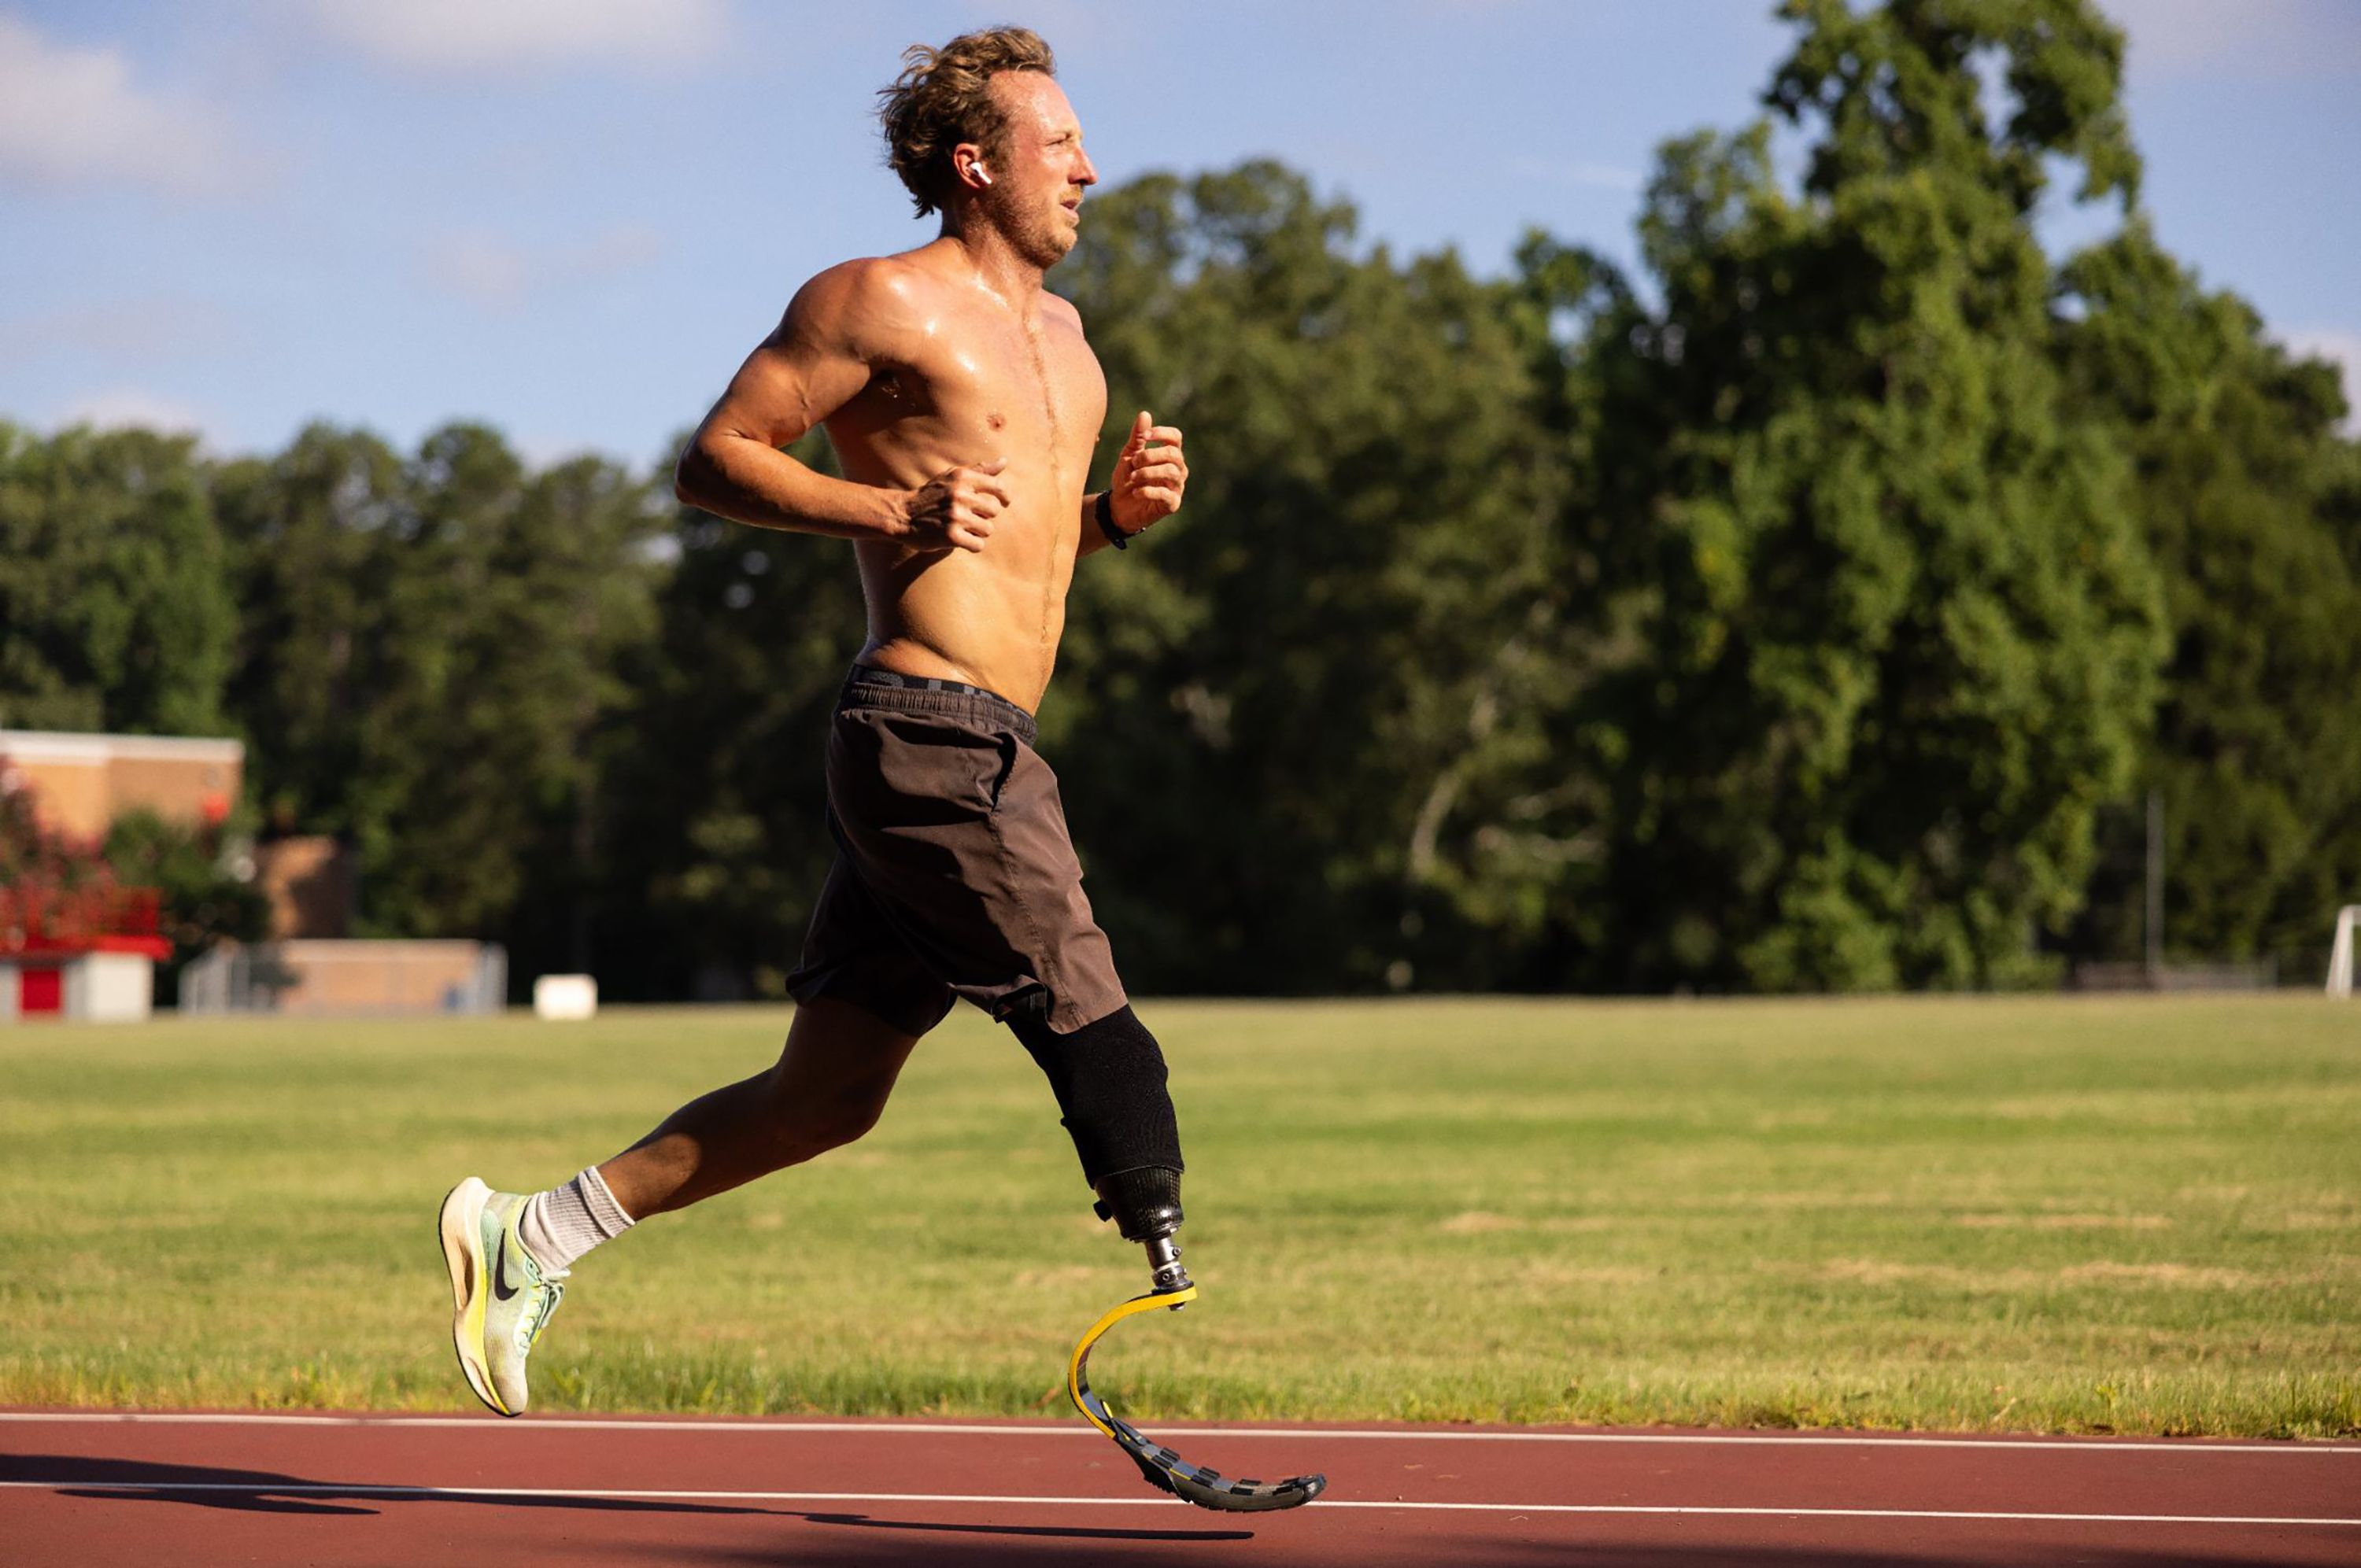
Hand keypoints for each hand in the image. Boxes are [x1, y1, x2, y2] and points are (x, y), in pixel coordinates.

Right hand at [901, 458, 1009, 552]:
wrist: (902, 515)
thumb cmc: (931, 496)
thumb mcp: (952, 477)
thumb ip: (979, 470)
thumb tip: (1004, 461)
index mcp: (962, 477)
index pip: (999, 486)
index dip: (1005, 497)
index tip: (1004, 503)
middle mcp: (960, 494)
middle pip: (994, 511)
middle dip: (985, 516)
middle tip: (970, 517)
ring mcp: (955, 516)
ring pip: (988, 529)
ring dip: (978, 532)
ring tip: (962, 528)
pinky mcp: (951, 536)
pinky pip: (978, 545)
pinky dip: (972, 545)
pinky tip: (960, 540)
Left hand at [1107, 411, 1186, 533]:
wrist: (1119, 507)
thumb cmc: (1128, 478)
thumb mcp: (1129, 455)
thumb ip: (1137, 437)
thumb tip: (1145, 414)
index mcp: (1169, 454)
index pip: (1176, 437)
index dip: (1161, 433)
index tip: (1144, 436)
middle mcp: (1178, 469)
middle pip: (1173, 454)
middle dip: (1151, 455)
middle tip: (1134, 462)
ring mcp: (1177, 487)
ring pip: (1171, 472)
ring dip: (1148, 472)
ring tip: (1133, 477)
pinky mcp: (1172, 504)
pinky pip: (1166, 495)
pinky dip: (1148, 491)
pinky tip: (1136, 492)